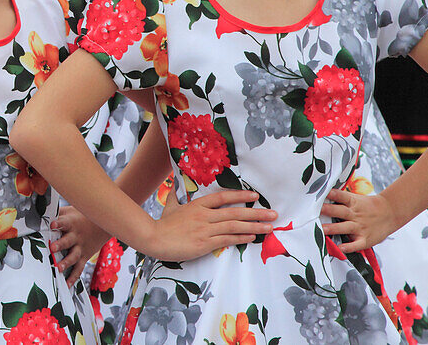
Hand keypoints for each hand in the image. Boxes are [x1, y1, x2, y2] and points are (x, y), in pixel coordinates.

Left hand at [50, 206, 109, 285]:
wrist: (102, 225)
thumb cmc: (81, 216)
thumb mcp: (70, 210)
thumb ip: (56, 212)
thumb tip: (39, 209)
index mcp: (71, 223)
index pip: (64, 222)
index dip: (59, 223)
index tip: (52, 224)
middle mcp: (76, 237)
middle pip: (68, 240)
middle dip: (60, 244)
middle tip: (52, 247)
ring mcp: (80, 248)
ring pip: (73, 256)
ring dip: (66, 262)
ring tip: (59, 268)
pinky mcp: (83, 257)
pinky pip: (78, 269)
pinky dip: (73, 278)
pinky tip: (66, 285)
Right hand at [143, 189, 276, 261]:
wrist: (154, 238)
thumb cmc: (162, 224)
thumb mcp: (170, 206)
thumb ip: (174, 197)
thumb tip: (170, 185)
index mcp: (197, 205)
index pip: (223, 197)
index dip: (240, 195)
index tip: (255, 195)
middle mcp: (204, 215)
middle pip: (234, 212)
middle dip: (256, 213)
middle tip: (273, 214)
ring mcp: (205, 229)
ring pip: (234, 226)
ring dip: (254, 227)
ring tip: (269, 228)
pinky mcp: (204, 243)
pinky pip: (226, 240)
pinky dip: (240, 238)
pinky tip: (252, 238)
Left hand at [320, 189, 400, 251]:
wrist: (389, 213)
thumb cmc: (368, 206)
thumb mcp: (356, 199)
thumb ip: (341, 200)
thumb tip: (322, 196)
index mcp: (353, 203)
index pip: (342, 196)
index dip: (333, 194)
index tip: (323, 193)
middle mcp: (355, 215)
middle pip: (341, 211)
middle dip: (329, 210)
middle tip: (317, 210)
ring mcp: (360, 227)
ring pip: (345, 227)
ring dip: (334, 228)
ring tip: (323, 229)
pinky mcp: (365, 239)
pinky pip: (356, 244)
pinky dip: (349, 246)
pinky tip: (341, 248)